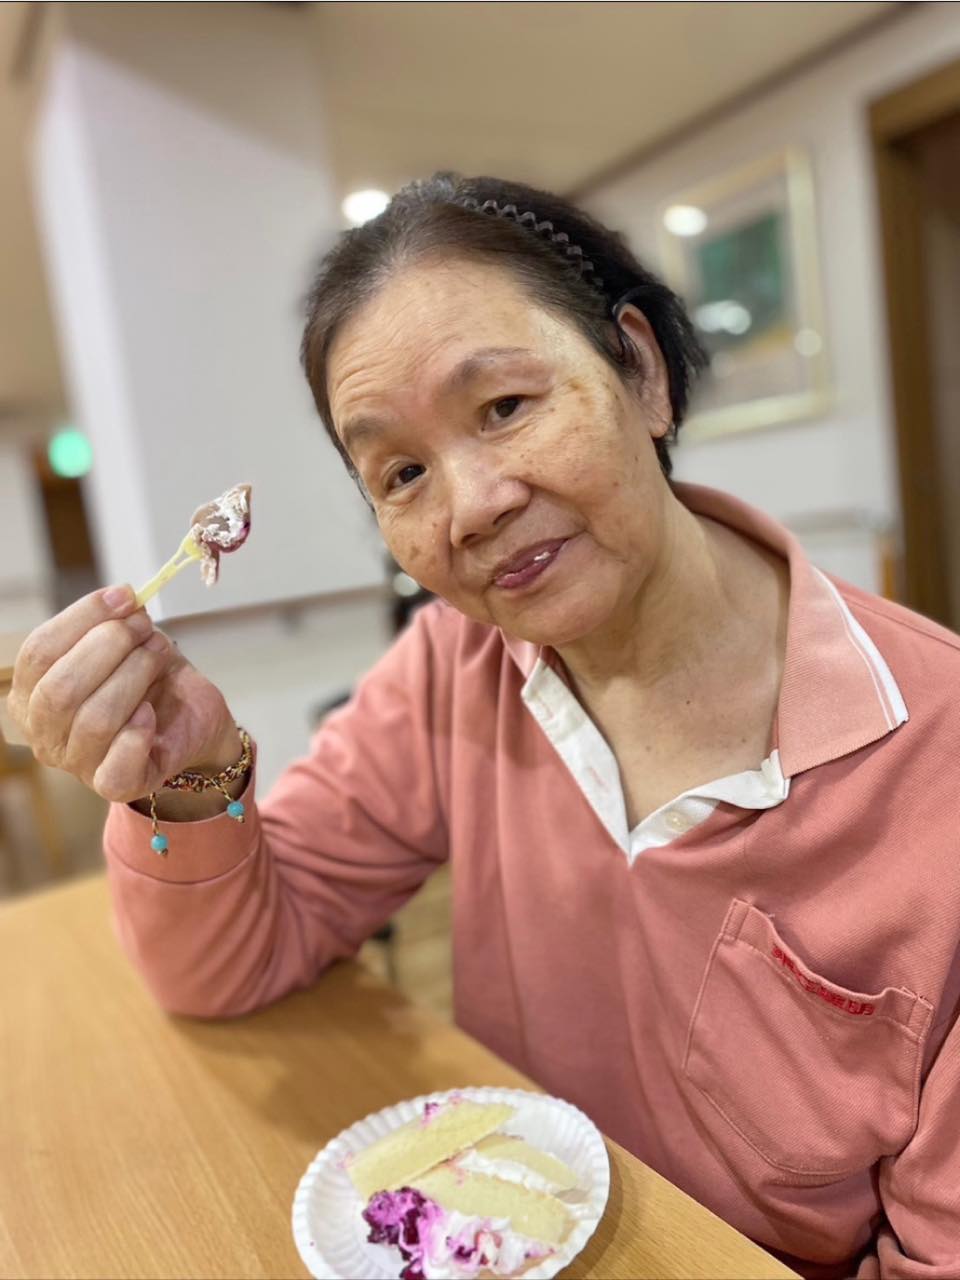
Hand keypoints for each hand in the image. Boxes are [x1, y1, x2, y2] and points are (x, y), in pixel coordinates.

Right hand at [5, 585, 239, 804]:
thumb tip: (123, 599)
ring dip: (133, 675)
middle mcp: (44, 732)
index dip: (82, 619)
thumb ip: (113, 623)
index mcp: (31, 693)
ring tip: (158, 653)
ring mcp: (76, 763)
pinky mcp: (114, 784)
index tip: (124, 596)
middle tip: (144, 627)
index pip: (38, 653)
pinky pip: (117, 765)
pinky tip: (151, 710)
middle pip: (59, 688)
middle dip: (109, 646)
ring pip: (93, 719)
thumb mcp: (126, 643)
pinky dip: (136, 732)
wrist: (190, 718)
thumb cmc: (147, 678)